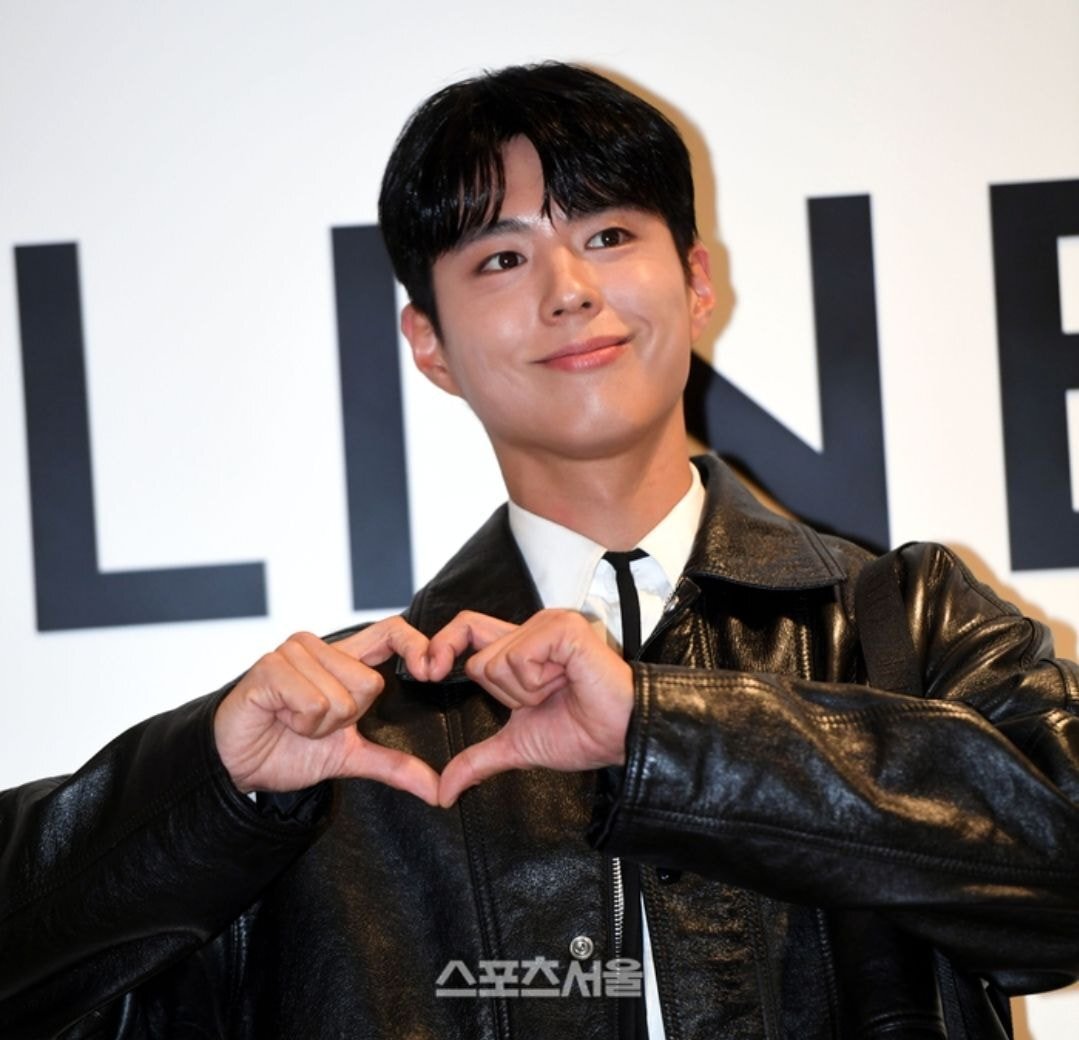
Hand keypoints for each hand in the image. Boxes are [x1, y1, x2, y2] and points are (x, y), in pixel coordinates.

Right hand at [214, 618, 439, 803]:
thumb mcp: (350, 757)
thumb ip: (394, 766)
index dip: (416, 646)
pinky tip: (279, 718)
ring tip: (293, 721)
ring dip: (319, 725)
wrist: (238, 766)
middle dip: (346, 718)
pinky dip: (300, 723)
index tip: (430, 673)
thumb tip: (438, 790)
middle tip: (313, 722)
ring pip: (341, 697)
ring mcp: (293, 653)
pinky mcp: (270, 667)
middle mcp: (320, 647)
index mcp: (345, 659)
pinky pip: (312, 703)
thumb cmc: (288, 749)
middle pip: (370, 682)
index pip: (393, 631)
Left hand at [429, 609, 633, 806]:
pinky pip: (519, 657)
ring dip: (524, 691)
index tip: (428, 674)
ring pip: (496, 660)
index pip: (465, 629)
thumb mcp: (517, 746)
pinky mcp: (563, 628)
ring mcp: (548, 625)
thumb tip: (443, 791)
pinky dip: (537, 683)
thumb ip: (477, 760)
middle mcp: (532, 629)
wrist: (621, 738)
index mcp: (519, 648)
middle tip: (540, 700)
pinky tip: (566, 682)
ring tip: (559, 691)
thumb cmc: (583, 733)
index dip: (441, 646)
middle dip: (503, 694)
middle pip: (476, 654)